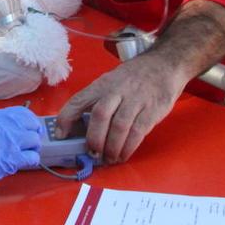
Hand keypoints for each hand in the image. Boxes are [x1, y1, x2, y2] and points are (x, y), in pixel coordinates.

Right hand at [0, 106, 43, 187]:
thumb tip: (0, 125)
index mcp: (0, 116)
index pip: (24, 113)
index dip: (30, 121)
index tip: (30, 128)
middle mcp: (9, 126)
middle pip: (33, 126)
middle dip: (33, 135)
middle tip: (29, 143)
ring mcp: (13, 142)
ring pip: (35, 142)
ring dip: (32, 148)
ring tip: (27, 154)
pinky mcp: (13, 160)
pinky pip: (33, 158)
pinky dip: (32, 160)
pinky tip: (25, 163)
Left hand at [56, 50, 187, 163]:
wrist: (164, 65)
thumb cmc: (133, 78)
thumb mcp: (111, 82)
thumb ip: (98, 100)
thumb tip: (81, 127)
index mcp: (102, 84)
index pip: (79, 99)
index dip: (67, 118)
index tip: (61, 135)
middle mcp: (117, 90)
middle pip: (100, 115)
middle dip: (94, 139)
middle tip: (93, 153)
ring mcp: (135, 100)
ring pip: (119, 126)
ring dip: (112, 147)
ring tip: (108, 159)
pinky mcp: (152, 110)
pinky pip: (138, 132)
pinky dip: (128, 147)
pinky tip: (123, 155)